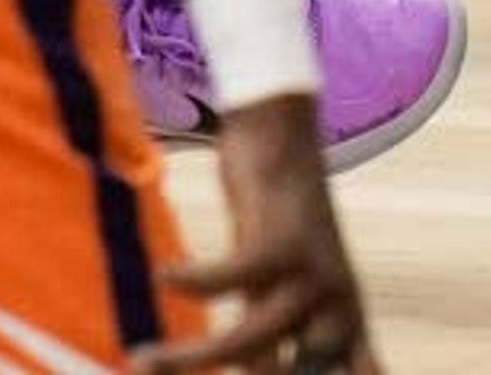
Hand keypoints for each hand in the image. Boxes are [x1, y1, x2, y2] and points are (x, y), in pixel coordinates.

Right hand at [136, 99, 377, 372]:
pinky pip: (232, 278)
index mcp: (346, 330)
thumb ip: (269, 334)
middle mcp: (339, 313)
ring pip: (250, 340)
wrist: (285, 138)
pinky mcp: (283, 243)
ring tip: (144, 359)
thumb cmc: (277, 220)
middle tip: (157, 372)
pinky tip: (165, 277)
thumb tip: (244, 373)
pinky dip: (194, 283)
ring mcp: (315, 280)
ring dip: (193, 355)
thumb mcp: (280, 288)